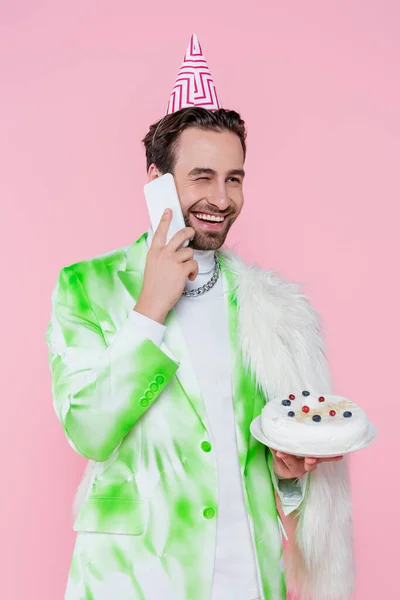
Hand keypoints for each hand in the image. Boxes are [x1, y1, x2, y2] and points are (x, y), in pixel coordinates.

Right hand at [134, 209, 197, 323]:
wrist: (153, 301)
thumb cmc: (154, 287)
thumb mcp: (152, 266)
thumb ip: (161, 256)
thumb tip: (174, 250)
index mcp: (154, 252)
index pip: (159, 232)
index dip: (165, 220)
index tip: (169, 211)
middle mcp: (163, 253)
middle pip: (180, 235)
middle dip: (188, 232)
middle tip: (191, 233)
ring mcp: (172, 260)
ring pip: (189, 252)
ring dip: (190, 261)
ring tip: (185, 271)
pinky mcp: (181, 269)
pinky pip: (193, 264)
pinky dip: (193, 271)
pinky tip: (188, 278)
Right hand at [270, 448, 343, 478]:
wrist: (287, 468)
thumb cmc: (281, 460)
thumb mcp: (275, 454)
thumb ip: (273, 446)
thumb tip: (271, 435)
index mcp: (290, 467)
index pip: (287, 461)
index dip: (285, 457)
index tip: (280, 453)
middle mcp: (302, 468)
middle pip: (305, 465)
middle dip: (308, 461)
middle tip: (310, 458)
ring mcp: (311, 464)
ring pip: (317, 461)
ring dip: (323, 458)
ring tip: (329, 455)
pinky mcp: (318, 459)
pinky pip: (325, 458)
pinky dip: (331, 457)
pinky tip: (339, 455)